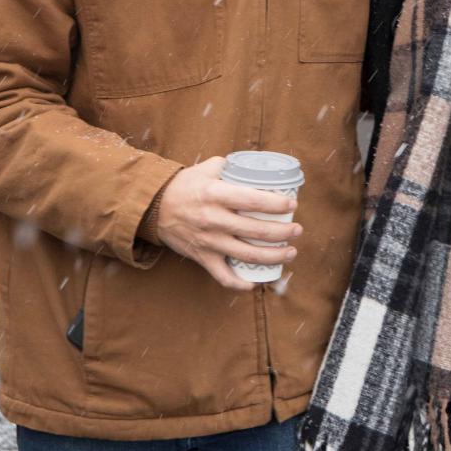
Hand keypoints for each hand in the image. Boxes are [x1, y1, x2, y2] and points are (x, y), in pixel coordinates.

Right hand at [155, 157, 300, 290]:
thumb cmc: (184, 186)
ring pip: (247, 255)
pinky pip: (223, 276)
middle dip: (283, 233)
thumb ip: (232, 166)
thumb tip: (258, 167)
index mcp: (215, 195)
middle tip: (297, 230)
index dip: (276, 205)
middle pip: (256, 231)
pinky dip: (240, 283)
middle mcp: (213, 220)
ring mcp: (208, 241)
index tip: (292, 205)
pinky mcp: (202, 257)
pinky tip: (256, 282)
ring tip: (290, 252)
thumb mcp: (207, 168)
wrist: (153, 207)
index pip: (253, 201)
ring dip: (273, 256)